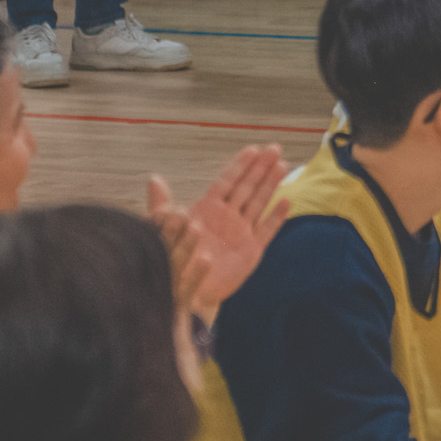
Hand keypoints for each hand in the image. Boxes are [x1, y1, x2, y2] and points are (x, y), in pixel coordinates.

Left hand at [148, 144, 288, 321]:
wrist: (187, 292)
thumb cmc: (176, 261)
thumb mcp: (166, 231)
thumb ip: (162, 206)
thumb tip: (154, 179)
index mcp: (209, 210)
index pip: (228, 182)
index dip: (240, 165)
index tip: (253, 149)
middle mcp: (227, 218)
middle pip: (247, 187)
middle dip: (261, 168)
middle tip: (274, 148)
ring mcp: (241, 233)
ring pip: (259, 203)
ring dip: (271, 184)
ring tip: (283, 165)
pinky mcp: (251, 252)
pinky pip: (267, 231)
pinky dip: (277, 217)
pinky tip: (287, 201)